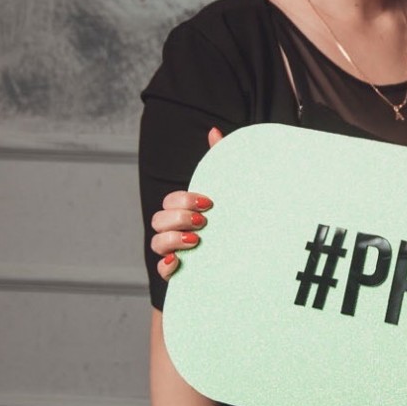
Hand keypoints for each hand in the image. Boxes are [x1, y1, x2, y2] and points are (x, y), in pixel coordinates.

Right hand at [152, 127, 223, 279]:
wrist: (250, 267)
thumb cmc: (236, 226)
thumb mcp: (233, 194)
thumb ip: (221, 161)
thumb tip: (214, 131)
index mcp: (188, 212)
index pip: (171, 200)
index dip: (184, 199)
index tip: (209, 203)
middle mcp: (177, 231)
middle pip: (158, 219)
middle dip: (178, 217)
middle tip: (204, 222)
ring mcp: (176, 253)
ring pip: (156, 243)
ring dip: (172, 239)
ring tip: (198, 240)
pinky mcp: (180, 275)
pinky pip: (162, 270)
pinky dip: (167, 266)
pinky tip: (180, 262)